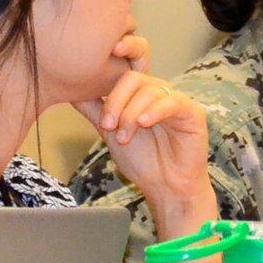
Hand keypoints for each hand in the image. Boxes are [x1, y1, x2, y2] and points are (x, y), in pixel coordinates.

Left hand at [70, 38, 209, 211]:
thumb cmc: (143, 161)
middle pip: (133, 78)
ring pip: (149, 90)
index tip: (93, 98)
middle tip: (107, 126)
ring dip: (131, 114)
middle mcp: (158, 93)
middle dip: (115, 102)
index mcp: (139, 94)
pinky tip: (144, 123)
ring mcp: (175, 101)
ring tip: (124, 137)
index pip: (120, 75)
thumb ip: (95, 110)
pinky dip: (155, 111)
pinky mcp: (192, 112)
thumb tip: (69, 91)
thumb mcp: (110, 132)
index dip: (107, 81)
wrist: (166, 187)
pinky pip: (173, 102)